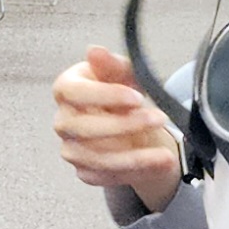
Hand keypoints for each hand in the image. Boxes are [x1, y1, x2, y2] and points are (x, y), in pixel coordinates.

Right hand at [53, 45, 179, 207]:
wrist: (129, 124)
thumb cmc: (122, 93)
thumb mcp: (123, 74)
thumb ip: (111, 64)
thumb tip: (95, 51)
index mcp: (65, 90)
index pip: (74, 93)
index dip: (105, 96)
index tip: (136, 97)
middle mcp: (63, 122)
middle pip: (85, 128)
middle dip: (125, 126)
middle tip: (158, 119)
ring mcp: (71, 149)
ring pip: (96, 158)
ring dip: (134, 157)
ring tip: (165, 153)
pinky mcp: (84, 171)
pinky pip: (106, 177)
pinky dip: (135, 172)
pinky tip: (158, 164)